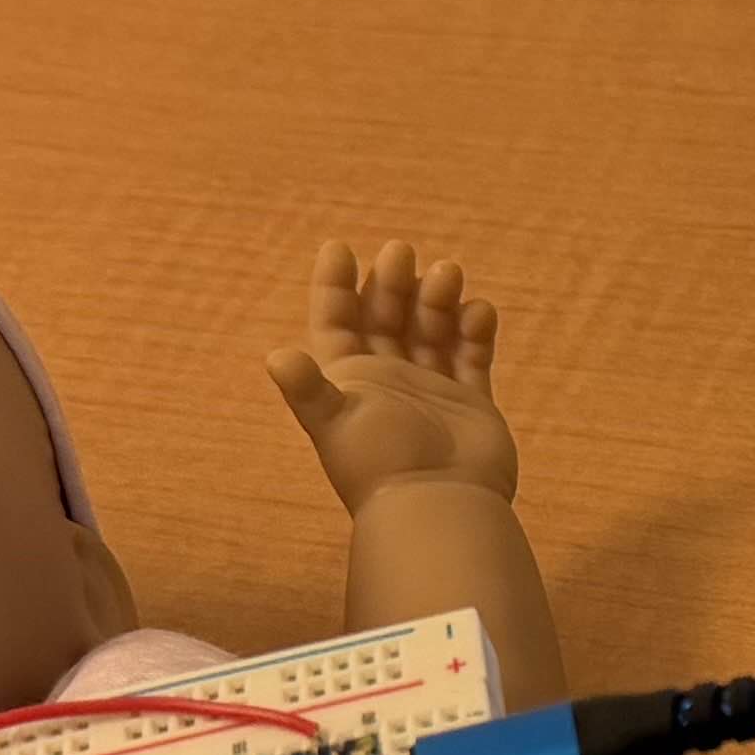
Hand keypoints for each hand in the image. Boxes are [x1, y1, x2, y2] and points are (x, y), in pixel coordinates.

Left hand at [266, 239, 519, 506]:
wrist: (439, 506)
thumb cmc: (382, 465)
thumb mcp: (335, 422)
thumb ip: (309, 387)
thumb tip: (276, 357)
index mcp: (349, 382)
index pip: (336, 324)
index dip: (333, 286)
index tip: (339, 248)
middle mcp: (388, 382)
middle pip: (387, 317)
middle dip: (392, 282)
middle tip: (401, 252)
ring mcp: (431, 391)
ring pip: (432, 329)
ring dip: (438, 299)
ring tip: (447, 273)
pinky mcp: (471, 402)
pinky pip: (473, 356)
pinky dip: (476, 331)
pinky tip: (478, 311)